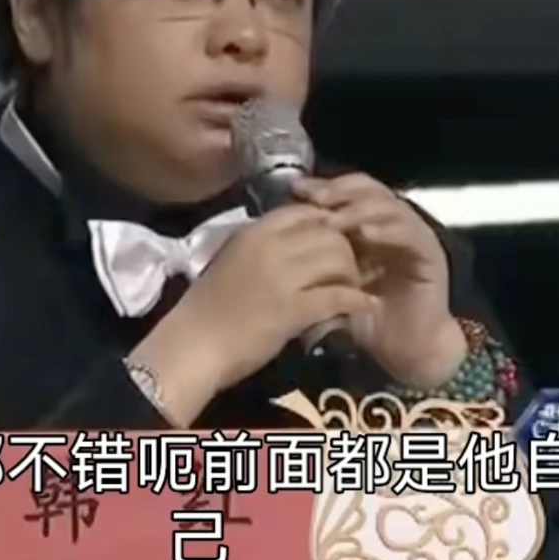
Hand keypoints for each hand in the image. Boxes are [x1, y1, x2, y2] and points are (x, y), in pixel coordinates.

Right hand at [139, 204, 375, 416]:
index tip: (335, 240)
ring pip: (338, 258)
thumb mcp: (231, 261)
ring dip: (354, 273)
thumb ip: (261, 248)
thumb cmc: (206, 309)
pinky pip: (337, 296)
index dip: (327, 223)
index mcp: (253, 233)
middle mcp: (270, 247)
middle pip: (328, 232)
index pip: (304, 212)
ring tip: (356, 286)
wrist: (193, 346)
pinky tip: (365, 306)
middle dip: (348, 248)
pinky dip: (356, 300)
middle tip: (352, 268)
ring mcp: (282, 277)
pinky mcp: (292, 310)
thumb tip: (294, 244)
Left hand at [289, 173, 467, 388]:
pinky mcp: (429, 254)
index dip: (321, 188)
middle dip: (339, 190)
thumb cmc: (363, 320)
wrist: (403, 350)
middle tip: (315, 197)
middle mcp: (390, 225)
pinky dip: (387, 230)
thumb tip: (277, 238)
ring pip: (388, 205)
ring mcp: (412, 236)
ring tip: (335, 216)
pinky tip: (365, 233)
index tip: (295, 190)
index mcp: (366, 226)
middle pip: (367, 189)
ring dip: (360, 208)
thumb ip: (312, 262)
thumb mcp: (329, 287)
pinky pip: (410, 233)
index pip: (345, 193)